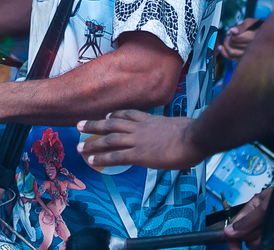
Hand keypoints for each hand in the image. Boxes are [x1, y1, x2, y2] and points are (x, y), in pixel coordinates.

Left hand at [77, 111, 204, 170]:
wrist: (195, 136)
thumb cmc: (194, 132)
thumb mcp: (181, 124)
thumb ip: (174, 128)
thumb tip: (180, 131)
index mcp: (151, 120)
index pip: (129, 114)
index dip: (115, 114)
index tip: (106, 115)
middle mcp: (140, 127)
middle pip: (112, 124)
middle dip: (94, 125)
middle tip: (79, 125)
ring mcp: (138, 140)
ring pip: (109, 139)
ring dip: (92, 143)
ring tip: (78, 147)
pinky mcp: (139, 154)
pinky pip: (116, 156)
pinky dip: (102, 157)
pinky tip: (92, 160)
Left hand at [218, 18, 261, 60]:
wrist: (266, 36)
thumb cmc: (257, 27)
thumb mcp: (250, 22)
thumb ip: (241, 26)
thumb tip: (232, 31)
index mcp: (253, 38)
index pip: (235, 39)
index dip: (232, 35)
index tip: (233, 32)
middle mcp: (251, 48)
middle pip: (233, 45)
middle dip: (229, 39)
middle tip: (230, 35)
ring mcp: (248, 55)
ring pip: (232, 52)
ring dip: (226, 45)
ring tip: (227, 40)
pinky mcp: (245, 58)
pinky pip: (232, 58)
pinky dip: (225, 53)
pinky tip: (221, 48)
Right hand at [223, 186, 272, 248]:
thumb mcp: (265, 205)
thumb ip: (247, 219)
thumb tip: (229, 231)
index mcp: (252, 208)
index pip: (235, 226)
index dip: (232, 238)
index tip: (234, 247)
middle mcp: (258, 220)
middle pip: (245, 237)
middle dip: (251, 236)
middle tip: (261, 228)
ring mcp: (266, 229)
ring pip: (255, 243)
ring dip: (261, 239)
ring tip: (272, 228)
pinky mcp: (273, 236)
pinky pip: (264, 244)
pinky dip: (269, 241)